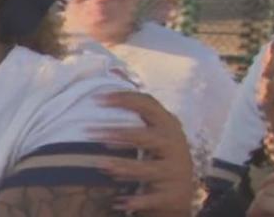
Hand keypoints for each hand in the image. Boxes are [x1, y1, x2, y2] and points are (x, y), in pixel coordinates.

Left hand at [87, 90, 194, 215]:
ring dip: (123, 167)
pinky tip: (119, 202)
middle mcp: (175, 145)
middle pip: (146, 137)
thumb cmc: (159, 154)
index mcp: (168, 125)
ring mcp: (176, 171)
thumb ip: (135, 109)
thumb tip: (114, 70)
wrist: (182, 191)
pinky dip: (136, 201)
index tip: (97, 99)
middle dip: (118, 135)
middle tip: (91, 133)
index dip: (124, 99)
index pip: (147, 105)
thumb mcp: (152, 130)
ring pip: (148, 169)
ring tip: (101, 165)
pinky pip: (153, 198)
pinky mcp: (174, 195)